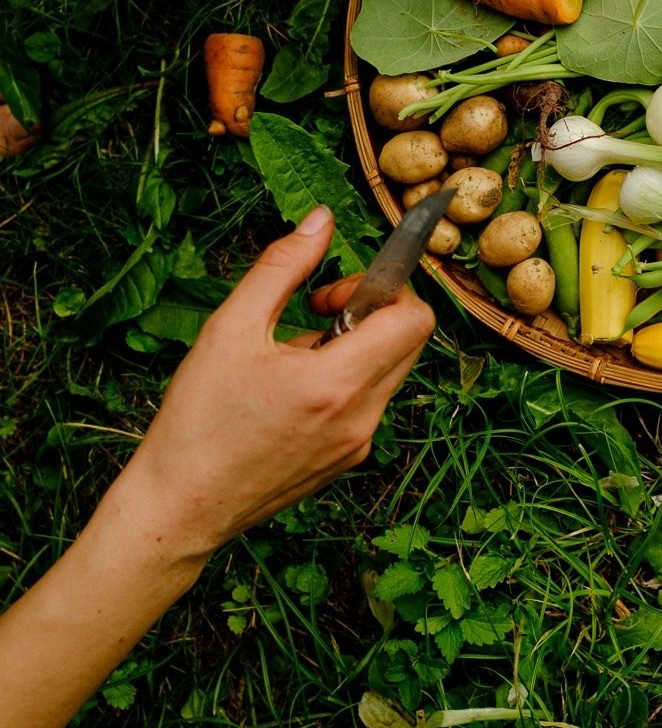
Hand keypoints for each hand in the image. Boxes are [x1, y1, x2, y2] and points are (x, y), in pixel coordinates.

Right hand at [115, 207, 433, 559]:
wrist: (181, 507)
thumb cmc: (198, 419)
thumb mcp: (230, 328)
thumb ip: (283, 266)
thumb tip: (322, 221)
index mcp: (338, 383)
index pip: (414, 318)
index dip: (386, 287)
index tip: (336, 289)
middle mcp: (362, 417)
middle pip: (410, 341)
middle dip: (372, 312)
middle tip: (314, 313)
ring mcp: (360, 444)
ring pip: (389, 371)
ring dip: (356, 347)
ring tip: (294, 358)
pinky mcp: (349, 461)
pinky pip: (369, 403)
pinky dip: (346, 382)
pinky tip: (293, 392)